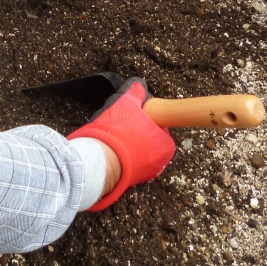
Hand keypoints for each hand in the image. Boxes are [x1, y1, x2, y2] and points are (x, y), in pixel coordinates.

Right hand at [67, 77, 174, 210]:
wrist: (100, 162)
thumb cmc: (118, 133)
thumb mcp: (126, 103)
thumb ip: (135, 92)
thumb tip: (138, 85)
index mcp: (166, 145)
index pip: (158, 125)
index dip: (144, 116)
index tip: (132, 114)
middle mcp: (159, 163)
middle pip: (146, 137)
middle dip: (132, 128)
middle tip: (119, 121)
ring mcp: (143, 174)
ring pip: (134, 149)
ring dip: (123, 141)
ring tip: (111, 133)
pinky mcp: (127, 180)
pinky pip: (124, 161)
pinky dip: (117, 154)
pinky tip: (107, 146)